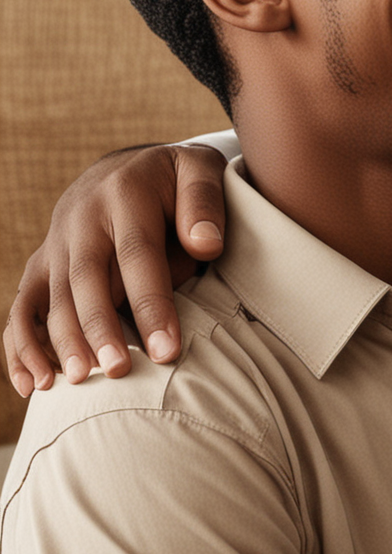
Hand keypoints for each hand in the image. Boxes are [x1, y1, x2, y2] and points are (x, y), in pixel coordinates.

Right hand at [4, 144, 228, 397]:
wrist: (125, 168)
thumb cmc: (175, 177)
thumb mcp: (200, 170)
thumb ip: (205, 204)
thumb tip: (206, 245)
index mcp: (124, 194)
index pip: (137, 254)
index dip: (151, 304)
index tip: (167, 349)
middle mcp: (80, 220)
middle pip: (87, 280)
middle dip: (101, 328)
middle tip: (121, 370)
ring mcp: (55, 244)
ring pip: (52, 298)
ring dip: (62, 342)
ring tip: (81, 380)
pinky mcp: (41, 266)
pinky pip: (23, 309)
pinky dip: (22, 347)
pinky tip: (35, 385)